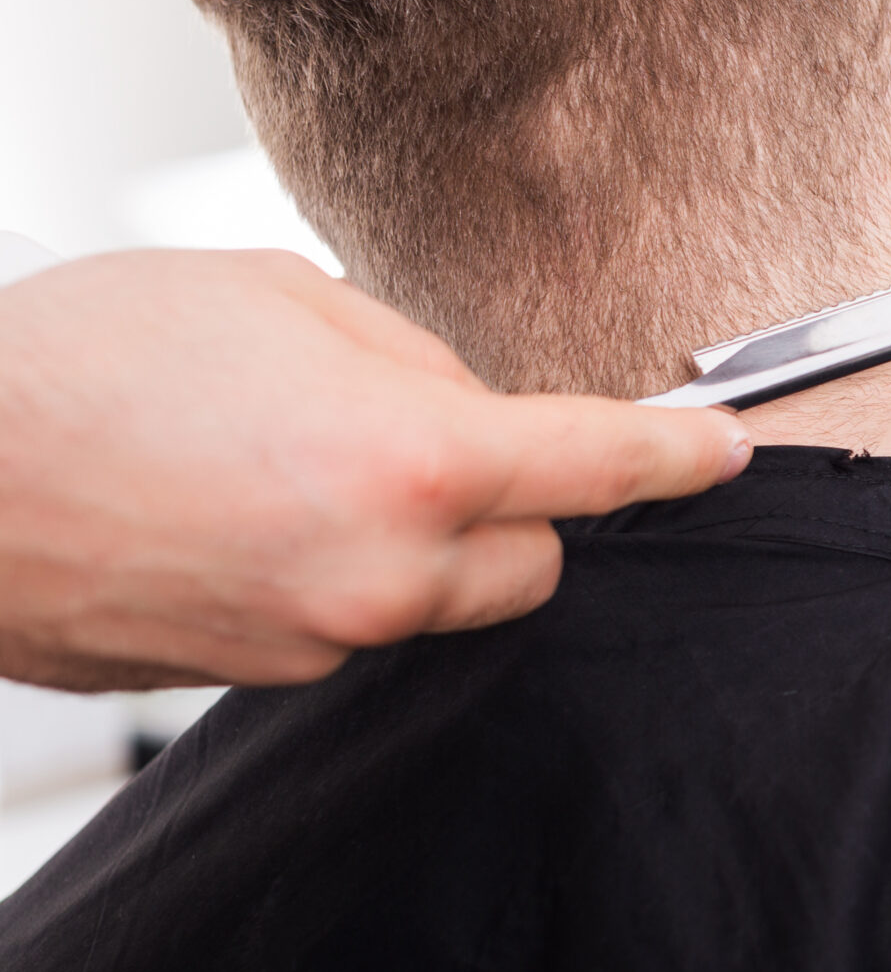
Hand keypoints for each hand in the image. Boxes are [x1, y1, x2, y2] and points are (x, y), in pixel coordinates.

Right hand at [0, 250, 750, 690]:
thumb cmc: (88, 361)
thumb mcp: (281, 296)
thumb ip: (411, 357)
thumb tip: (468, 402)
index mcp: (413, 461)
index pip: (599, 465)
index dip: (678, 454)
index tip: (722, 452)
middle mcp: (382, 572)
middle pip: (536, 558)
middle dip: (519, 501)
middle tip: (432, 430)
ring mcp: (318, 639)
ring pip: (440, 597)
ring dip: (420, 539)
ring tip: (299, 459)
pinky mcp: (256, 675)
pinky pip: (350, 622)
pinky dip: (340, 573)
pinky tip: (250, 512)